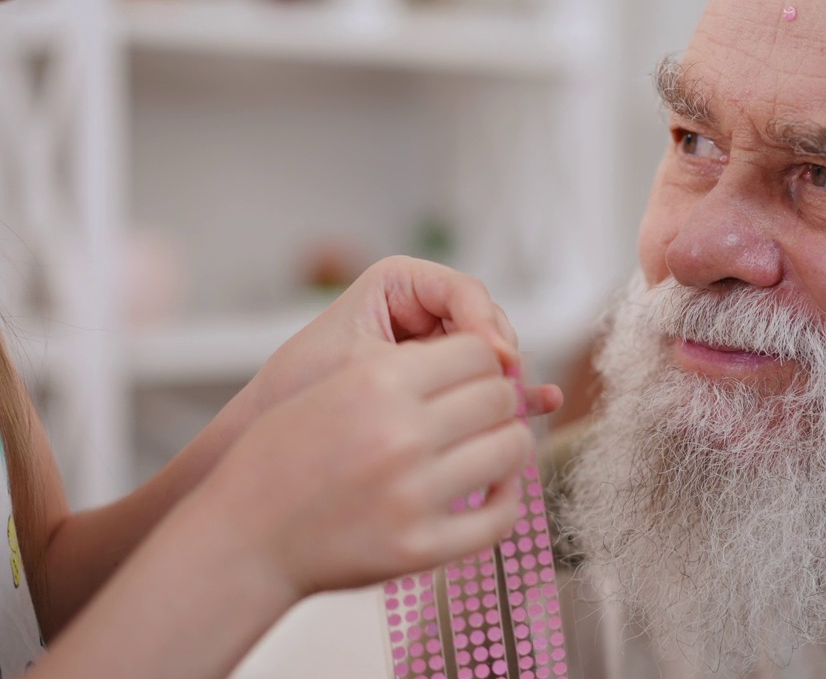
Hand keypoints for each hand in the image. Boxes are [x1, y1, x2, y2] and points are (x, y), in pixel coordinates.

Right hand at [201, 334, 531, 597]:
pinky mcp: (423, 547)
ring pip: (511, 449)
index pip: (476, 352)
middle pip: (498, 397)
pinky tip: (490, 489)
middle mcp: (401, 435)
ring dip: (508, 443)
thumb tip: (488, 358)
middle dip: (500, 399)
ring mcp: (415, 495)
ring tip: (487, 447)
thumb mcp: (330, 387)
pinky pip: (501, 515)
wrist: (241, 538)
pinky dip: (507, 498)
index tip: (475, 376)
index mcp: (377, 383)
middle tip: (484, 412)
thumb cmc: (281, 458)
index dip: (483, 360)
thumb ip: (404, 371)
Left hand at [225, 256, 562, 440]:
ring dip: (507, 381)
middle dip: (502, 357)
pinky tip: (541, 405)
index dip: (487, 326)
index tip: (498, 360)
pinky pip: (485, 380)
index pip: (464, 292)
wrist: (269, 442)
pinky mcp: (442, 379)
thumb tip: (507, 361)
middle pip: (487, 324)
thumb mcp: (372, 372)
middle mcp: (422, 308)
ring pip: (492, 356)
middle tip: (508, 392)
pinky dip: (508, 395)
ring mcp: (436, 344)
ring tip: (522, 408)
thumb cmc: (301, 395)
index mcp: (398, 283)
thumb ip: (439, 363)